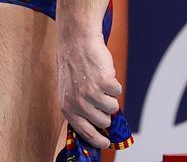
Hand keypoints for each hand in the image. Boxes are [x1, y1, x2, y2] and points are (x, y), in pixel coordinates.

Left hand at [58, 30, 121, 148]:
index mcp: (68, 107)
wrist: (77, 43)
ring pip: (113, 108)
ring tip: (99, 84)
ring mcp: (91, 93)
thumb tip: (96, 128)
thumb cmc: (74, 67)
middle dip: (105, 111)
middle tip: (99, 96)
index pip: (85, 132)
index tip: (106, 143)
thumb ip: (79, 109)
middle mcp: (78, 103)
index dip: (98, 140)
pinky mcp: (104, 83)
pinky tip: (103, 74)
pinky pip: (118, 92)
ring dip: (110, 97)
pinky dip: (115, 84)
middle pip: (103, 122)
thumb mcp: (69, 91)